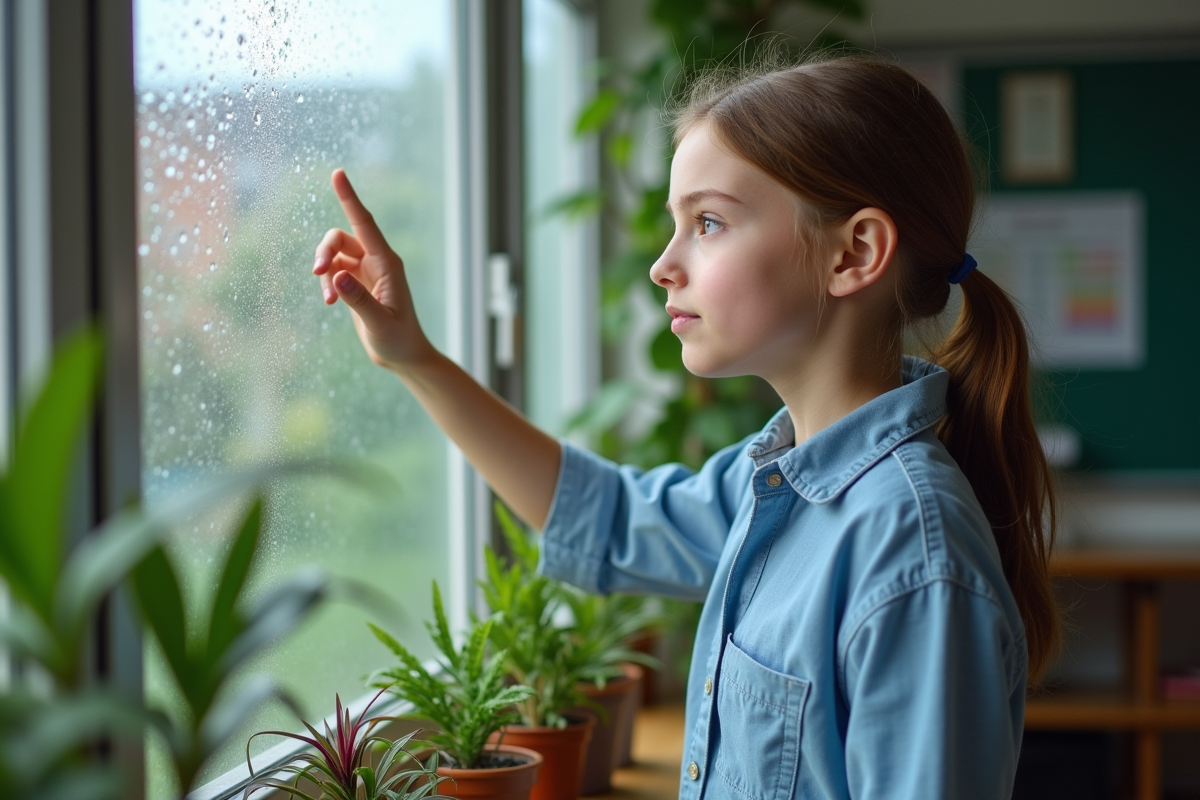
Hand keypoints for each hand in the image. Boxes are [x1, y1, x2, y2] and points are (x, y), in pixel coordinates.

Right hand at [313, 169, 433, 370]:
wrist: (404, 357)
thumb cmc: (398, 340)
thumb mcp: (380, 323)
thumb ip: (358, 300)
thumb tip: (335, 275)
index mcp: (387, 263)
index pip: (365, 224)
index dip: (350, 198)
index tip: (338, 174)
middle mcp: (377, 261)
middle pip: (341, 237)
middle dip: (324, 251)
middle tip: (317, 272)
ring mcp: (366, 271)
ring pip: (334, 253)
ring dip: (324, 270)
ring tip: (327, 299)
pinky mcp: (357, 283)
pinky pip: (334, 270)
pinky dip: (327, 283)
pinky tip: (330, 302)